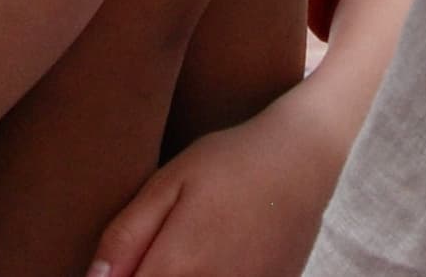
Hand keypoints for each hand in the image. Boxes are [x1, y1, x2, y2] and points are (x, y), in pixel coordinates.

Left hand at [93, 96, 345, 276]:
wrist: (304, 159)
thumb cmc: (229, 162)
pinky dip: (208, 276)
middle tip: (152, 252)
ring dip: (176, 276)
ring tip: (182, 251)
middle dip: (145, 276)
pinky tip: (209, 257)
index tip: (121, 264)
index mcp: (176, 266)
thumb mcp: (169, 182)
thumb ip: (127, 235)